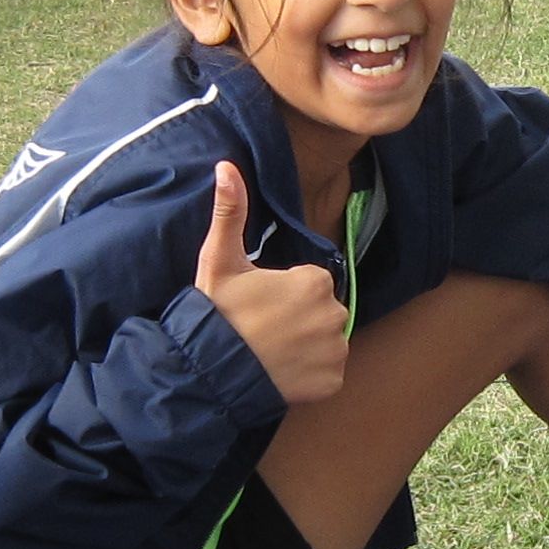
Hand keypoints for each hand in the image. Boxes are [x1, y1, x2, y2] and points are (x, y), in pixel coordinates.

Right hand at [195, 161, 348, 403]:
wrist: (212, 371)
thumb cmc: (218, 313)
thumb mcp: (220, 260)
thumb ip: (230, 212)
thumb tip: (226, 166)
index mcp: (315, 280)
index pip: (309, 284)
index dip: (284, 293)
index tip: (259, 305)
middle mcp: (335, 313)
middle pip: (321, 312)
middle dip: (299, 319)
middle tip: (264, 330)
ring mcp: (336, 350)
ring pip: (325, 343)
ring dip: (306, 348)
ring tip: (271, 352)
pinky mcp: (333, 381)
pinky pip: (328, 374)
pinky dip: (310, 376)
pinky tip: (283, 372)